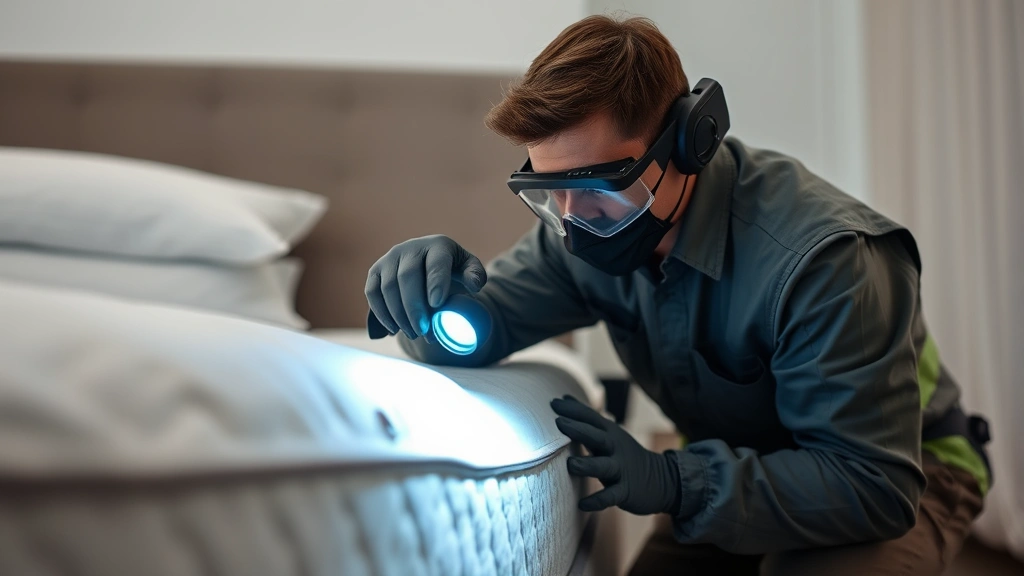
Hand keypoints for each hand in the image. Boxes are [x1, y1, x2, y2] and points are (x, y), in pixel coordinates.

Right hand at [365, 235, 485, 339]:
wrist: (427, 263)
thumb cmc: (452, 270)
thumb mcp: (468, 268)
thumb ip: (476, 275)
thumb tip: (474, 285)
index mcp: (437, 245)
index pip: (435, 263)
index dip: (435, 283)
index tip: (437, 304)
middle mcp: (409, 248)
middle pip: (407, 277)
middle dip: (414, 306)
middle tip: (423, 330)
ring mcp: (389, 259)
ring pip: (387, 287)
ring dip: (398, 314)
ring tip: (413, 334)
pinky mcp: (375, 272)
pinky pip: (372, 293)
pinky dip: (381, 313)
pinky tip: (394, 329)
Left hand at [552, 395, 680, 514]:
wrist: (661, 480)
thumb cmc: (623, 453)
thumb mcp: (608, 432)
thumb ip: (585, 417)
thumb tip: (563, 397)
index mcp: (610, 433)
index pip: (591, 418)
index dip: (574, 410)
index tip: (553, 403)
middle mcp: (615, 448)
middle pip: (597, 437)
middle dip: (579, 429)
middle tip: (559, 422)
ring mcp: (621, 470)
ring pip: (604, 466)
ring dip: (588, 465)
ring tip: (571, 465)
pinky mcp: (626, 491)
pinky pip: (610, 496)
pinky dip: (597, 501)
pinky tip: (582, 505)